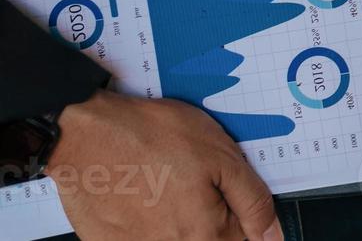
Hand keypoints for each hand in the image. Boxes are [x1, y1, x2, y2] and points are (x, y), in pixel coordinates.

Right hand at [49, 90, 281, 240]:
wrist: (86, 134)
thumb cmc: (151, 137)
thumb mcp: (222, 157)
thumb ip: (252, 201)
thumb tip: (272, 235)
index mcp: (204, 235)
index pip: (243, 237)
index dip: (240, 208)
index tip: (223, 185)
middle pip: (209, 239)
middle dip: (208, 210)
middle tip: (187, 177)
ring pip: (176, 237)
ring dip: (176, 213)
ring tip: (161, 181)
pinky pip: (141, 236)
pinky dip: (145, 217)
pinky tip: (138, 191)